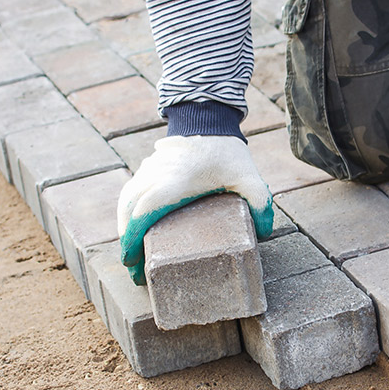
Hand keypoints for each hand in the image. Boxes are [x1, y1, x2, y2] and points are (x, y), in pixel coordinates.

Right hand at [117, 135, 272, 284]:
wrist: (209, 119)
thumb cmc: (227, 153)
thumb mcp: (249, 177)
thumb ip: (260, 203)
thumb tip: (264, 233)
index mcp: (177, 180)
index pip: (146, 209)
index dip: (133, 236)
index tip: (131, 260)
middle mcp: (156, 174)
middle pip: (129, 210)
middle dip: (126, 241)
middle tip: (134, 270)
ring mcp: (148, 169)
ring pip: (126, 201)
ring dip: (124, 227)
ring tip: (133, 254)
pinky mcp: (146, 168)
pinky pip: (129, 192)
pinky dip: (126, 213)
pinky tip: (133, 229)